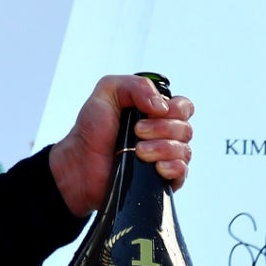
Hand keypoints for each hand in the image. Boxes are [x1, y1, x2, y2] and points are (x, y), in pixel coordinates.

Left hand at [47, 74, 195, 218]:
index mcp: (155, 112)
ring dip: (163, 148)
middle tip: (136, 131)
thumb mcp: (108, 91)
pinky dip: (173, 167)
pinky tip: (156, 167)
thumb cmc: (92, 128)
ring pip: (184, 150)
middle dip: (162, 128)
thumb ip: (135, 85)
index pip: (184, 107)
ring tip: (138, 151)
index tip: (151, 112)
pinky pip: (182, 173)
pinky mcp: (161, 180)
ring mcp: (164, 158)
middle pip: (185, 129)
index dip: (175, 108)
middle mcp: (164, 134)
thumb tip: (161, 106)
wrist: (80, 163)